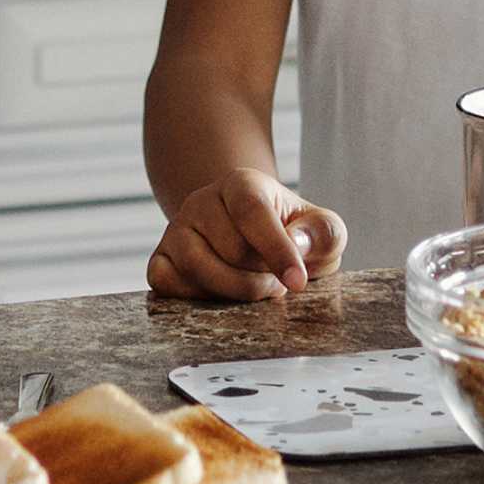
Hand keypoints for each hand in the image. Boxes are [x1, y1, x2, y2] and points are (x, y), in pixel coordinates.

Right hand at [147, 170, 345, 303]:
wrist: (254, 239)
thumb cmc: (291, 233)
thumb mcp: (320, 228)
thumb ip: (324, 232)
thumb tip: (299, 244)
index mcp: (241, 184)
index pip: (253, 212)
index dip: (277, 250)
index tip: (298, 282)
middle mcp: (201, 201)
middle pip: (230, 249)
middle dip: (261, 276)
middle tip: (276, 280)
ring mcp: (176, 230)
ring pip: (196, 268)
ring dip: (234, 291)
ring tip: (256, 288)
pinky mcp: (160, 259)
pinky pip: (167, 285)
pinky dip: (197, 300)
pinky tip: (222, 296)